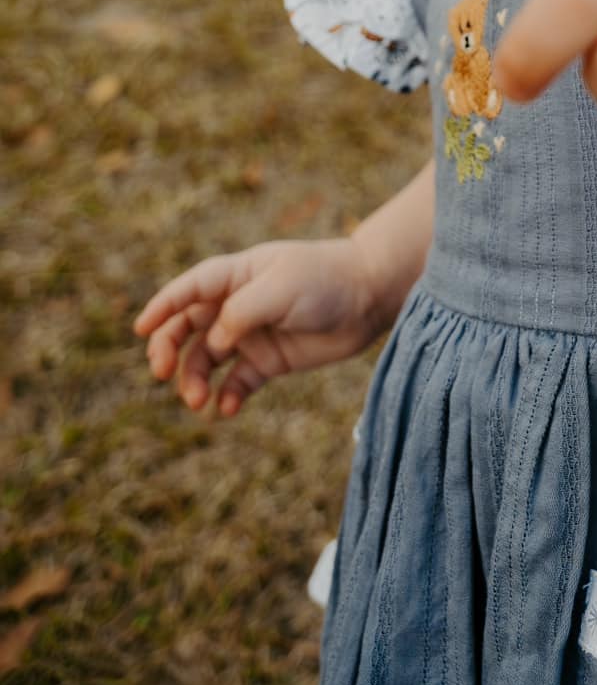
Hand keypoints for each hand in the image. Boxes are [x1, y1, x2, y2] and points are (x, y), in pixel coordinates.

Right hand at [132, 238, 381, 417]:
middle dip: (168, 348)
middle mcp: (238, 304)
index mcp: (238, 275)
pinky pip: (237, 383)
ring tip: (198, 401)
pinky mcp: (270, 360)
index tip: (140, 329)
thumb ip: (241, 312)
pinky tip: (226, 409)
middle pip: (188, 327)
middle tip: (161, 373)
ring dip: (195, 379)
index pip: (190, 288)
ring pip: (207, 359)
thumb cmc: (324, 280)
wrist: (370, 297)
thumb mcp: (280, 288)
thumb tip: (214, 341)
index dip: (163, 305)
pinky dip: (227, 397)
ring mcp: (252, 333)